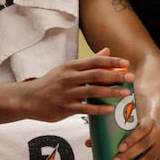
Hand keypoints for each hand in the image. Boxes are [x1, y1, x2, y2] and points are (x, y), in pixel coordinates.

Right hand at [21, 48, 138, 120]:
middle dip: (116, 76)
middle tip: (131, 78)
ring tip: (126, 93)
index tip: (126, 63)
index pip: (95, 61)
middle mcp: (69, 78)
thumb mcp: (67, 69)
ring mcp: (67, 93)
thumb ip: (88, 62)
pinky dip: (99, 109)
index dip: (112, 61)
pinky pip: (86, 109)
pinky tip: (110, 109)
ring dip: (111, 92)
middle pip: (97, 75)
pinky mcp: (65, 108)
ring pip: (93, 91)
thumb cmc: (51, 83)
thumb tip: (107, 51)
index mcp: (71, 66)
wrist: (28, 98)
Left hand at [113, 114, 159, 159]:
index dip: (131, 139)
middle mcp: (159, 134)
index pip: (141, 130)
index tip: (120, 148)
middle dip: (128, 155)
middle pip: (143, 145)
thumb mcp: (139, 125)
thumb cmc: (148, 131)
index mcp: (151, 124)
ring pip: (148, 159)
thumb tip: (93, 142)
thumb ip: (123, 131)